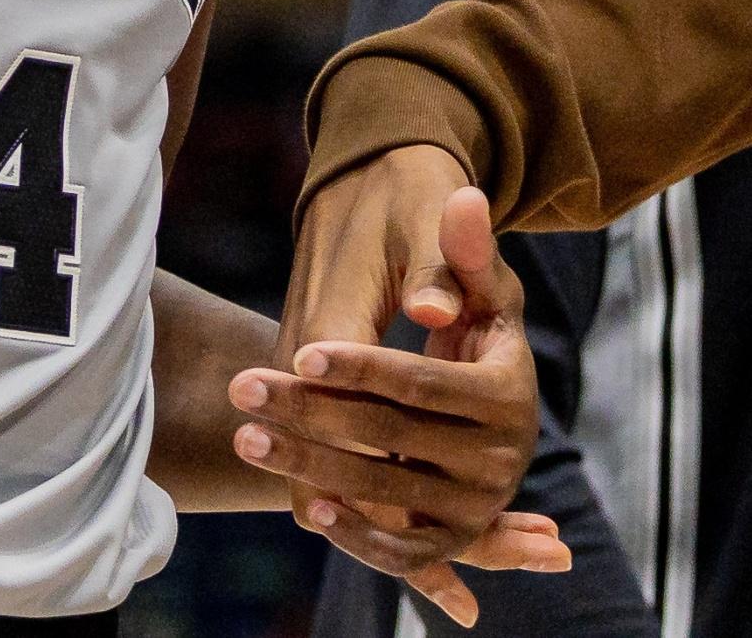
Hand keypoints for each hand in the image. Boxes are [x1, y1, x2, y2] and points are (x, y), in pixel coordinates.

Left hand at [246, 163, 562, 622]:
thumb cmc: (476, 319)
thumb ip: (466, 244)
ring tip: (247, 437)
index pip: (422, 385)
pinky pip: (399, 551)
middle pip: (390, 439)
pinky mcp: (449, 538)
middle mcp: (500, 461)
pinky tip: (301, 504)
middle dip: (311, 414)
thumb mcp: (478, 280)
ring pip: (382, 493)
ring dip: (309, 468)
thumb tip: (464, 201)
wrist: (495, 395)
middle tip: (243, 388)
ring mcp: (475, 507)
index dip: (361, 369)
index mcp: (508, 397)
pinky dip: (352, 534)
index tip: (300, 352)